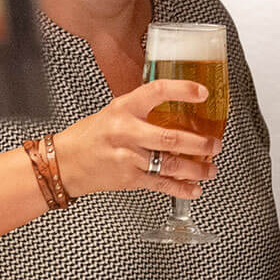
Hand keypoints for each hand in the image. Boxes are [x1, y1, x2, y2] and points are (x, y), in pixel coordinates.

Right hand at [55, 80, 218, 199]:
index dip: (182, 90)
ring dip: (196, 168)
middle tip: (214, 144)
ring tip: (210, 168)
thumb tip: (177, 106)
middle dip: (199, 143)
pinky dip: (181, 189)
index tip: (202, 93)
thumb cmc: (90, 136)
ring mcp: (128, 157)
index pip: (156, 91)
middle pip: (170, 137)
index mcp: (124, 108)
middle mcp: (126, 131)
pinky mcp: (129, 179)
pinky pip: (161, 184)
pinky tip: (194, 189)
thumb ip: (142, 109)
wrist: (65, 163)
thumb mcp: (114, 111)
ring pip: (170, 164)